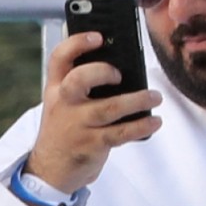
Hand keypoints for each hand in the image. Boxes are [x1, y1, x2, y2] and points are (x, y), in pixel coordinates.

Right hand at [27, 32, 161, 197]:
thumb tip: (124, 67)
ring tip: (154, 97)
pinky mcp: (91, 145)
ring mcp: (76, 125)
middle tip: (120, 75)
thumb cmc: (65, 129)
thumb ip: (84, 85)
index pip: (59, 58)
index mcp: (56, 88)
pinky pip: (121, 133)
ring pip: (108, 108)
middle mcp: (63, 104)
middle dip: (103, 72)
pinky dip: (141, 126)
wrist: (50, 169)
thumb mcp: (64, 103)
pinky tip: (154, 120)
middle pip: (79, 80)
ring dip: (136, 100)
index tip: (98, 37)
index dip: (77, 43)